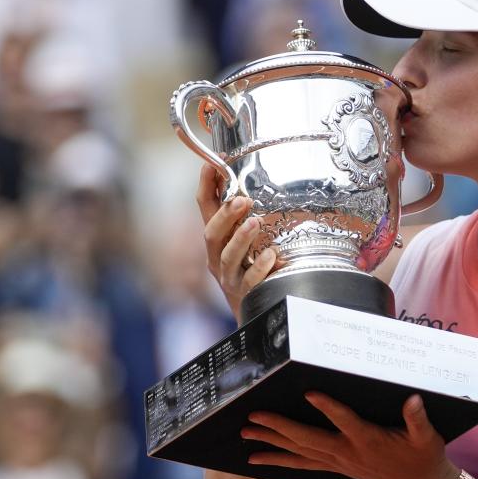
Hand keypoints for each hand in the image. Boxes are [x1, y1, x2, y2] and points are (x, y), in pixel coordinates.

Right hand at [196, 164, 278, 315]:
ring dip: (241, 238)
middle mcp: (217, 257)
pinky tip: (271, 256)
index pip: (205, 208)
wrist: (255, 314)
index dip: (206, 185)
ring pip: (228, 257)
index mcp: (216, 240)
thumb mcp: (244, 242)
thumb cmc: (250, 271)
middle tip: (242, 199)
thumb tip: (257, 185)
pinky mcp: (244, 295)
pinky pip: (250, 281)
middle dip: (224, 215)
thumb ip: (247, 218)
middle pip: (211, 233)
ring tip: (256, 223)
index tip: (212, 164)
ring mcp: (229, 277)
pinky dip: (260, 268)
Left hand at [242, 392, 459, 478]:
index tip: (309, 392)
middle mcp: (348, 454)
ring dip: (271, 443)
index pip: (345, 422)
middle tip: (253, 415)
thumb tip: (413, 401)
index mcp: (369, 441)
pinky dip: (278, 462)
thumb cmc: (424, 457)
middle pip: (308, 440)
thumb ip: (418, 418)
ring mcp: (339, 463)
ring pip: (299, 453)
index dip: (328, 407)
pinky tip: (257, 460)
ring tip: (245, 434)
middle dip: (279, 427)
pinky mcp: (336, 468)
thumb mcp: (427, 437)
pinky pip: (301, 466)